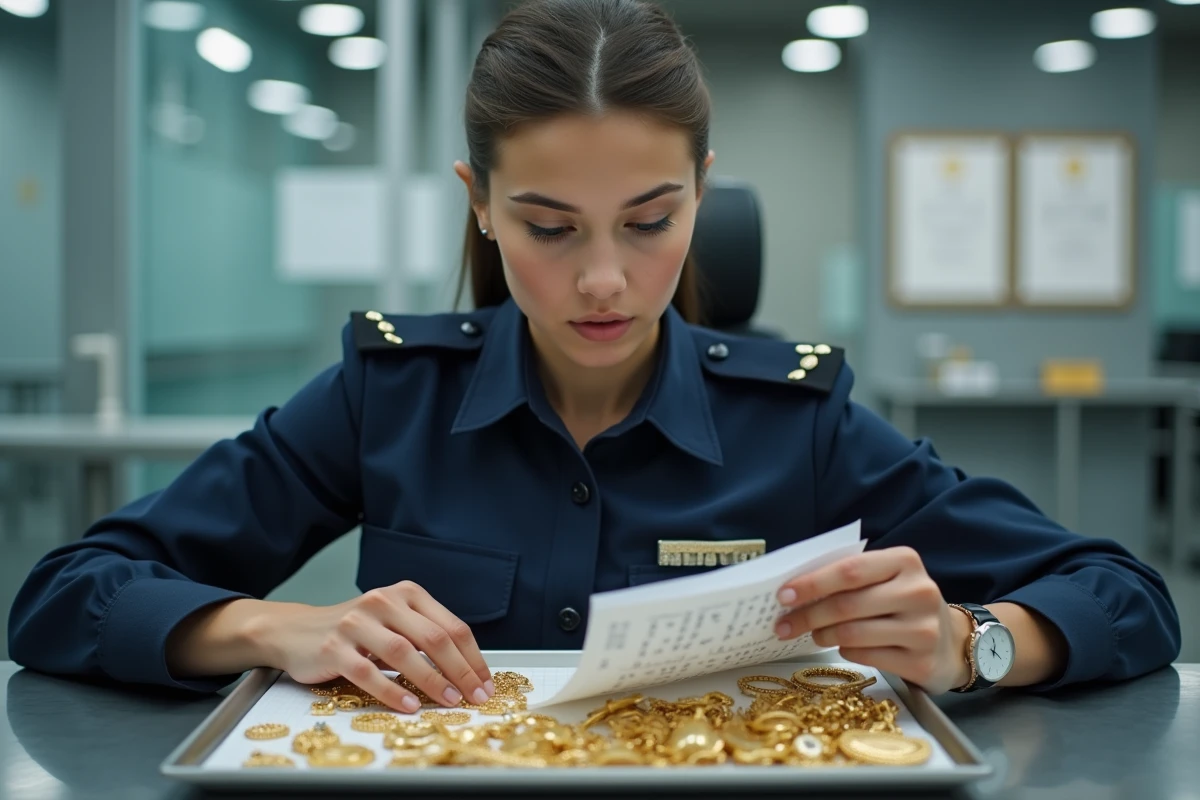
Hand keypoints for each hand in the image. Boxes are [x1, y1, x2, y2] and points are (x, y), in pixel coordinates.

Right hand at [263, 582, 494, 712]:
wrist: (295, 631)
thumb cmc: (355, 632)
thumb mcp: (394, 622)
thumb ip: (425, 636)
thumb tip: (467, 672)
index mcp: (406, 593)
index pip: (451, 626)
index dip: (473, 658)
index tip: (485, 683)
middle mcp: (383, 601)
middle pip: (434, 638)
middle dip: (461, 671)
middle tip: (475, 697)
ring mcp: (356, 622)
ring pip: (404, 653)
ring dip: (432, 681)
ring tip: (450, 701)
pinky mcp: (333, 647)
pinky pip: (368, 672)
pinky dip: (392, 691)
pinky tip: (409, 705)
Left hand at [774, 547, 970, 694]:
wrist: (953, 641)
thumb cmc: (904, 603)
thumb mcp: (886, 578)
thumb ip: (850, 576)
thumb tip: (795, 589)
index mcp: (905, 561)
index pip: (849, 570)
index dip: (812, 583)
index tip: (782, 595)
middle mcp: (918, 592)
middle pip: (847, 604)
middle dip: (808, 615)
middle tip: (783, 625)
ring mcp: (923, 629)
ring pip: (853, 633)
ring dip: (822, 635)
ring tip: (812, 635)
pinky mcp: (921, 661)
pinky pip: (866, 656)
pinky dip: (845, 651)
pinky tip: (841, 646)